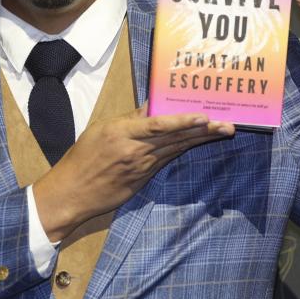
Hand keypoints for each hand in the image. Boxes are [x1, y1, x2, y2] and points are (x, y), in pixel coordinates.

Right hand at [32, 108, 234, 240]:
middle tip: (228, 125)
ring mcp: (141, 167)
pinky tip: (198, 143)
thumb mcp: (101, 129)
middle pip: (175, 138)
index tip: (204, 116)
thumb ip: (130, 118)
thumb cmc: (82, 158)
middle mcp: (135, 150)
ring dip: (200, 140)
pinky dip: (183, 150)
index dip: (182, 121)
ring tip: (223, 131)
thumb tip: (153, 104)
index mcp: (122, 133)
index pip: (158, 125)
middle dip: (203, 131)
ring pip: (176, 149)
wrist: (72, 193)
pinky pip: (167, 160)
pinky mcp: (143, 179)